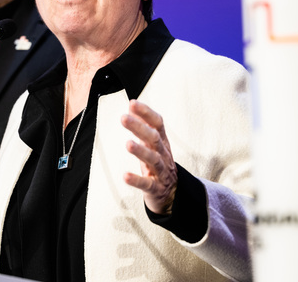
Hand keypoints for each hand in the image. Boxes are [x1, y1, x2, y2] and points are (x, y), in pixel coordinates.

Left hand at [120, 99, 177, 213]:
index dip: (146, 113)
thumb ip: (143, 125)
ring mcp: (161, 172)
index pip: (158, 124)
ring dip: (140, 151)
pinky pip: (147, 184)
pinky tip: (125, 176)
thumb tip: (132, 106)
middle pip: (154, 139)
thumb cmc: (159, 165)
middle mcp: (163, 154)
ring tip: (128, 144)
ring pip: (153, 160)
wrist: (173, 194)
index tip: (132, 104)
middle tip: (124, 118)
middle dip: (139, 128)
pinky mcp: (156, 189)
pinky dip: (137, 180)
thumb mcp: (153, 144)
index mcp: (162, 142)